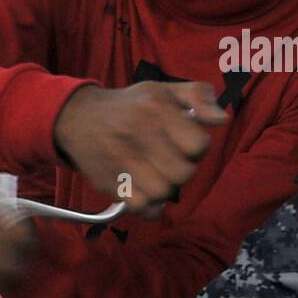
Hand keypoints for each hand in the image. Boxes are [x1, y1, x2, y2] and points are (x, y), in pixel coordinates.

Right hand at [54, 82, 226, 218]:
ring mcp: (122, 162)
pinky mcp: (109, 182)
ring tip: (156, 174)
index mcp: (156, 110)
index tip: (183, 141)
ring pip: (163, 192)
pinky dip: (149, 206)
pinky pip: (142, 207)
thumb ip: (199, 95)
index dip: (197, 146)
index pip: (198, 145)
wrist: (77, 118)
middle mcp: (139, 135)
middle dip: (182, 169)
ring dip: (165, 187)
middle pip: (183, 174)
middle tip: (169, 160)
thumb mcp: (163, 89)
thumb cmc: (129, 105)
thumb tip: (221, 120)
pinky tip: (146, 192)